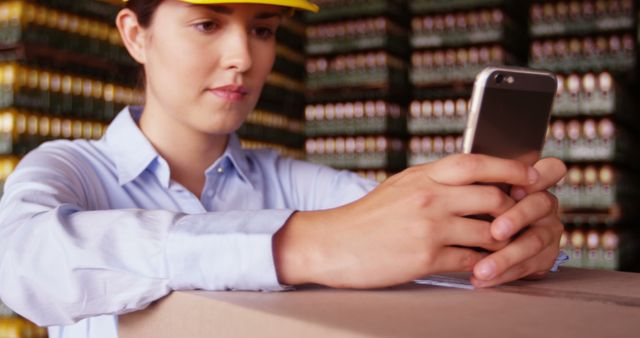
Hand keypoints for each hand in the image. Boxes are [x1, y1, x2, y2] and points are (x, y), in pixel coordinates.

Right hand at [274, 154, 538, 288]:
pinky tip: (485, 268)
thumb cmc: (367, 216)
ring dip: (504, 243)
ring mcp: (429, 228)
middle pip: (493, 198)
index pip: (477, 162)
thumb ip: (435, 180)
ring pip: (489, 233)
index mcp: (423, 175)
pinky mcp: (426, 258)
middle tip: (523, 219)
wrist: (332, 243)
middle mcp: (429, 197)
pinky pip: (471, 261)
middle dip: (515, 210)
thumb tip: (472, 179)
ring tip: (508, 247)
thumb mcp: (401, 186)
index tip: (532, 174)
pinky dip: (483, 266)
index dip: (511, 166)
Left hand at [471, 157, 566, 287]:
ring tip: (481, 268)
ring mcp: (548, 230)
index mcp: (531, 181)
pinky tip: (480, 279)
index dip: (541, 179)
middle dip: (517, 217)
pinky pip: (526, 266)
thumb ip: (475, 182)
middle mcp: (544, 204)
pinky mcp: (545, 257)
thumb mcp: (471, 190)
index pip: (551, 169)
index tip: (515, 189)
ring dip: (506, 256)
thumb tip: (452, 175)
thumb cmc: (471, 206)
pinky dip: (501, 274)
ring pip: (533, 241)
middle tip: (496, 232)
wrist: (472, 241)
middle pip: (540, 204)